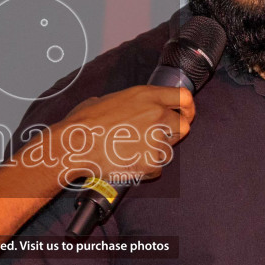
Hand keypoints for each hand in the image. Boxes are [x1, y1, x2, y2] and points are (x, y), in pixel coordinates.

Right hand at [17, 85, 193, 190]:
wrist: (75, 146)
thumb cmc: (84, 123)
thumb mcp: (107, 99)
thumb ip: (128, 102)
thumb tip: (127, 108)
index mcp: (146, 96)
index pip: (184, 97)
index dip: (188, 107)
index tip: (187, 113)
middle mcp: (156, 114)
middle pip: (183, 126)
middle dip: (172, 133)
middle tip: (155, 138)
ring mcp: (157, 139)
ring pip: (169, 149)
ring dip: (155, 152)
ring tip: (130, 152)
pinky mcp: (153, 162)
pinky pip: (157, 168)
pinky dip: (145, 169)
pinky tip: (127, 163)